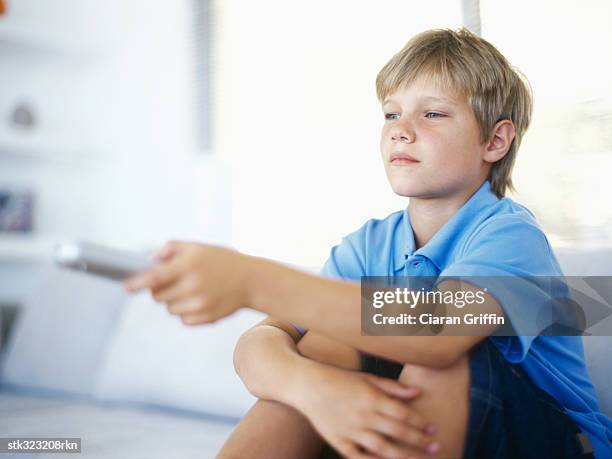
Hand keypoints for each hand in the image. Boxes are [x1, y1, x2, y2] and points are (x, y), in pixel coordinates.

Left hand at [123, 241, 252, 324]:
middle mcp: (193, 286)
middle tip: (173, 281)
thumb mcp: (199, 247)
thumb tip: (149, 260)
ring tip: (192, 289)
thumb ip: (172, 248)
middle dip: (159, 290)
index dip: (137, 283)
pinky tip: (201, 300)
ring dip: (174, 301)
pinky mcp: (206, 318)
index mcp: (189, 265)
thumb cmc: (222, 260)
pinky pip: (183, 319)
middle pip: (158, 296)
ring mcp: (200, 304)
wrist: (251, 280)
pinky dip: (186, 311)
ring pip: (170, 309)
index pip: (155, 277)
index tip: (126, 287)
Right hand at [293, 363, 438, 458]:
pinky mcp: (337, 441)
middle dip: (419, 440)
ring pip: (382, 447)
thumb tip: (418, 392)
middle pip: (397, 431)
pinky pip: (358, 457)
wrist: (306, 385)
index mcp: (371, 397)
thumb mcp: (365, 377)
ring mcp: (350, 429)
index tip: (432, 429)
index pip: (402, 413)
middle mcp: (363, 414)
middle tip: (436, 447)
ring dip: (403, 455)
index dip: (419, 422)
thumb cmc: (338, 379)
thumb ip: (392, 387)